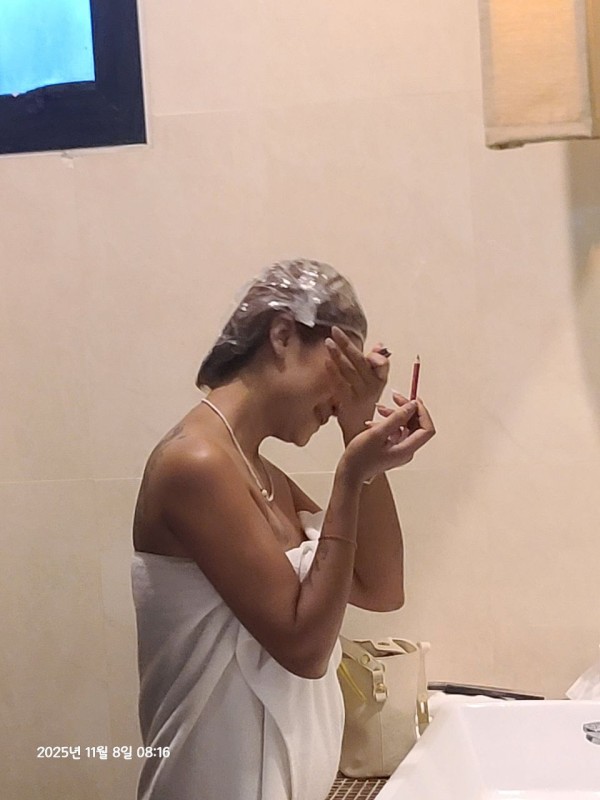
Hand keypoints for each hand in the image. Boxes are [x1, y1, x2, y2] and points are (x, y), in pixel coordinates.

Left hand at [325, 326, 390, 441]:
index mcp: (380, 381)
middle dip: (347, 344)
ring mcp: (359, 394)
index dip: (375, 356)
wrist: (360, 432)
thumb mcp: (374, 384)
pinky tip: (326, 361)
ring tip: (328, 342)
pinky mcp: (347, 402)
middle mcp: (372, 386)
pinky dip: (333, 371)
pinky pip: (339, 384)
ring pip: (348, 370)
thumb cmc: (365, 404)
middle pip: (360, 361)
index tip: (367, 347)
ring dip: (337, 354)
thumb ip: (376, 364)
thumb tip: (379, 345)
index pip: (382, 364)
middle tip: (335, 330)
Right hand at [339, 394, 435, 483]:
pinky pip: (396, 432)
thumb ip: (396, 418)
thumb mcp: (377, 433)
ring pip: (405, 426)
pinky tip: (374, 422)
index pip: (427, 429)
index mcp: (407, 449)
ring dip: (394, 415)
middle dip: (406, 410)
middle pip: (416, 425)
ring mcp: (399, 450)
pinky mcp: (391, 449)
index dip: (422, 413)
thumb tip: (412, 406)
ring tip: (379, 409)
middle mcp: (406, 450)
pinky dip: (387, 423)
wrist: (349, 473)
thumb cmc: (360, 458)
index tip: (412, 401)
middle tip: (396, 398)